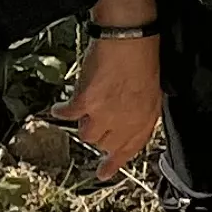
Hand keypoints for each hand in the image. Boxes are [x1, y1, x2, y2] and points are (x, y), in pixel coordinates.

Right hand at [62, 32, 167, 170]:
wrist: (130, 38)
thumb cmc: (144, 57)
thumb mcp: (152, 89)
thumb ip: (140, 110)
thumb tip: (126, 122)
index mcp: (146, 117)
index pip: (130, 148)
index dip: (115, 163)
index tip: (104, 174)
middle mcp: (126, 121)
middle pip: (105, 144)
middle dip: (100, 134)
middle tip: (96, 118)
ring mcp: (106, 114)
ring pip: (86, 134)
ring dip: (84, 122)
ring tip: (86, 105)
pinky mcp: (86, 103)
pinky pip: (68, 117)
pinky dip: (61, 112)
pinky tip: (59, 108)